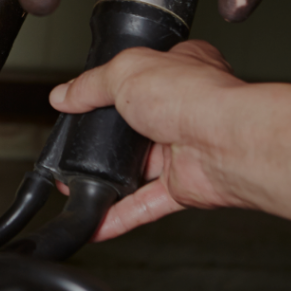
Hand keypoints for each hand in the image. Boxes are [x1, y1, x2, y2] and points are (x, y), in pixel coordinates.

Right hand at [49, 40, 250, 240]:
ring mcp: (183, 148)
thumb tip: (64, 95)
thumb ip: (90, 85)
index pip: (138, 75)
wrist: (226, 142)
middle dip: (107, 139)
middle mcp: (183, 109)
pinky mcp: (184, 185)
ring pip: (138, 170)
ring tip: (74, 184)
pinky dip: (119, 215)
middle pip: (135, 125)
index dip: (113, 84)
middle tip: (76, 146)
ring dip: (108, 180)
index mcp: (177, 70)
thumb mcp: (125, 71)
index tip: (85, 98)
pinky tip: (97, 220)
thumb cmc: (194, 96)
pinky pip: (145, 205)